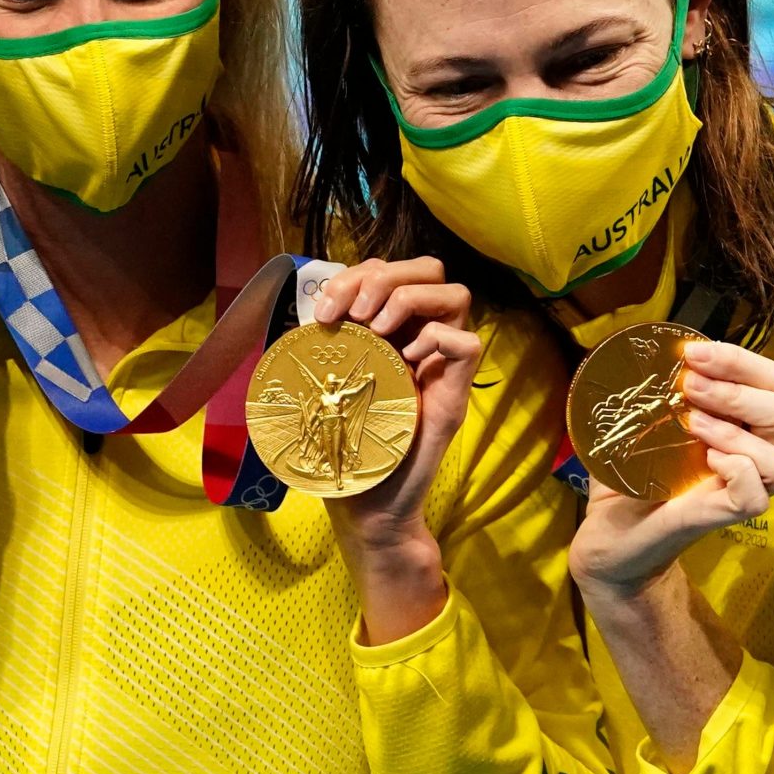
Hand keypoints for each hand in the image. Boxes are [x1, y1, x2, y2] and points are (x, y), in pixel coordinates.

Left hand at [308, 256, 482, 545]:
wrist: (369, 505)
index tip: (323, 311)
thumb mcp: (325, 386)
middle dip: (385, 277)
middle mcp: (419, 339)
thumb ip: (323, 348)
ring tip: (378, 330)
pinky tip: (407, 363)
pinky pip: (469, 342)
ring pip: (457, 293)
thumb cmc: (346, 447)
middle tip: (356, 315)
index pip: (390, 271)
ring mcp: (441, 365)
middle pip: (429, 269)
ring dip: (410, 298)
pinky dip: (438, 339)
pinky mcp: (455, 394)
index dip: (356, 275)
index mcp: (388, 331)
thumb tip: (303, 312)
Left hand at [570, 340, 773, 602]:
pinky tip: (708, 461)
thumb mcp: (631, 428)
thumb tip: (631, 350)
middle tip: (689, 385)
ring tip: (693, 424)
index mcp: (737, 424)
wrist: (607, 542)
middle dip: (743, 387)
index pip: (773, 382)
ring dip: (740, 431)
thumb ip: (642, 392)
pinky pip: (758, 495)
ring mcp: (739, 487)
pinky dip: (739, 471)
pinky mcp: (722, 517)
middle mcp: (749, 453)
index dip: (742, 360)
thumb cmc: (627, 482)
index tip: (692, 354)